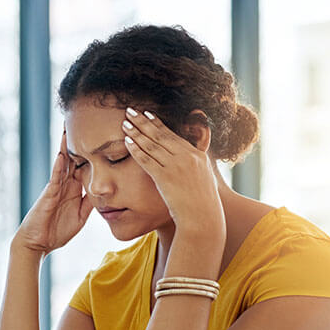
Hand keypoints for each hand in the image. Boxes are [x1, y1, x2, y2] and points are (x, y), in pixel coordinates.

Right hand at [13, 130, 93, 254]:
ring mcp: (55, 187)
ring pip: (63, 162)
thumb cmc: (57, 231)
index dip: (91, 151)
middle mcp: (64, 184)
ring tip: (69, 128)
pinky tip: (62, 155)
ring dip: (66, 146)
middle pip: (73, 157)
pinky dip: (59, 166)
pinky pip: (54, 178)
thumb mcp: (81, 216)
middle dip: (77, 140)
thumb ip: (90, 203)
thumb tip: (103, 193)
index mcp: (73, 188)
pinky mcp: (48, 195)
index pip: (84, 165)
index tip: (99, 136)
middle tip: (83, 120)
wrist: (38, 243)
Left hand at [121, 108, 223, 239]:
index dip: (158, 124)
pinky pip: (148, 160)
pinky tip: (127, 142)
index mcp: (197, 155)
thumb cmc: (203, 205)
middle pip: (161, 135)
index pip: (173, 135)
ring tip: (125, 123)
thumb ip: (196, 167)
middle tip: (130, 110)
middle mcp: (188, 157)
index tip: (147, 114)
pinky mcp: (166, 177)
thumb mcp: (205, 180)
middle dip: (143, 122)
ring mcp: (177, 166)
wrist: (203, 219)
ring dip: (137, 132)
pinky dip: (136, 150)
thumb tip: (193, 161)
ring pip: (153, 145)